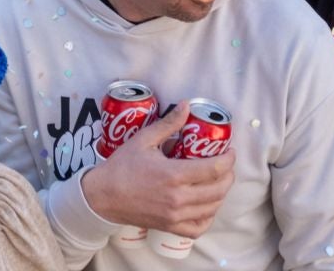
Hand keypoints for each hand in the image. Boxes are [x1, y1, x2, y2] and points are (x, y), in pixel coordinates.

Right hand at [78, 102, 235, 237]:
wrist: (103, 196)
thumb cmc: (122, 167)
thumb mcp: (143, 140)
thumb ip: (168, 124)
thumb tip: (186, 105)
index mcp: (173, 175)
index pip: (214, 169)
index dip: (228, 159)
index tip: (230, 150)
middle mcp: (178, 198)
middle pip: (218, 189)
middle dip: (228, 175)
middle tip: (226, 164)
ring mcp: (175, 215)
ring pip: (212, 208)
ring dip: (221, 194)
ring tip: (218, 181)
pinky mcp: (170, 227)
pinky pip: (199, 227)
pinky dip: (208, 217)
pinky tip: (207, 205)